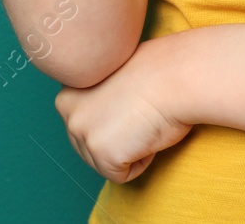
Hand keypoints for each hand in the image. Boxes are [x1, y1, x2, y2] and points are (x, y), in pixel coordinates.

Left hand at [54, 38, 192, 182]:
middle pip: (89, 147)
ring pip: (103, 163)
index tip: (130, 102)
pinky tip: (148, 133)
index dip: (113, 118)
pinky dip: (140, 162)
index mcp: (68, 91)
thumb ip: (97, 97)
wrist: (177, 75)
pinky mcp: (101, 153)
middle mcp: (67, 111)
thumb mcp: (114, 76)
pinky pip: (121, 174)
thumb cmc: (158, 70)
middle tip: (139, 113)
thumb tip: (105, 116)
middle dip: (118, 138)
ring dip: (128, 150)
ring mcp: (82, 133)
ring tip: (143, 120)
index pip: (85, 125)